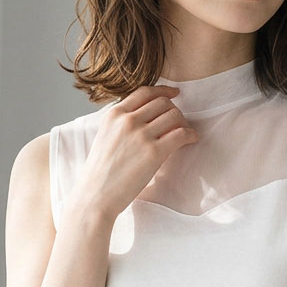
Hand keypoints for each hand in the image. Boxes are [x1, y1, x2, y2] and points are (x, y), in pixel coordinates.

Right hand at [74, 84, 197, 220]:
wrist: (96, 195)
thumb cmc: (100, 173)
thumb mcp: (104, 136)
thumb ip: (121, 123)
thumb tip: (145, 117)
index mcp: (114, 115)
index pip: (144, 92)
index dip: (163, 91)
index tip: (174, 94)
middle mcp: (128, 120)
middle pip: (162, 103)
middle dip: (174, 110)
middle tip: (179, 123)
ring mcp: (141, 135)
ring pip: (174, 115)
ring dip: (184, 123)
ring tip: (185, 133)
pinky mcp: (154, 152)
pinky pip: (181, 134)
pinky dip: (190, 135)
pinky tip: (191, 140)